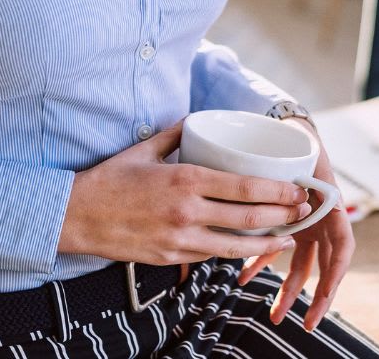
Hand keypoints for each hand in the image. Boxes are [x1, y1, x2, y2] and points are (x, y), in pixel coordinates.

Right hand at [59, 124, 309, 264]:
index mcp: (185, 180)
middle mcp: (186, 212)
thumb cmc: (110, 178)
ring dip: (265, 242)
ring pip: (234, 246)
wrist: (75, 217)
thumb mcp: (146, 148)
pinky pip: (209, 256)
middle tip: (303, 211)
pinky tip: (248, 247)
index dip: (277, 192)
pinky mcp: (169, 259)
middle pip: (248, 218)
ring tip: (287, 237)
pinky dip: (232, 251)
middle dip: (282, 216)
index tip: (297, 190)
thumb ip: (178, 133)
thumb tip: (199, 119)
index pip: (244, 188)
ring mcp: (179, 240)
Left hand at [240, 118, 353, 331]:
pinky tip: (244, 275)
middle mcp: (322, 221)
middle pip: (324, 268)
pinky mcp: (288, 223)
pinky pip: (279, 250)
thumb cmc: (301, 141)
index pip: (342, 250)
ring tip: (275, 315)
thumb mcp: (307, 159)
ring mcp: (306, 224)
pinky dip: (263, 262)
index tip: (322, 299)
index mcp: (332, 209)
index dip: (334, 277)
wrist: (292, 127)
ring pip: (301, 265)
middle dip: (315, 299)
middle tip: (304, 324)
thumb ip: (300, 185)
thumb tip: (297, 202)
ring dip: (288, 290)